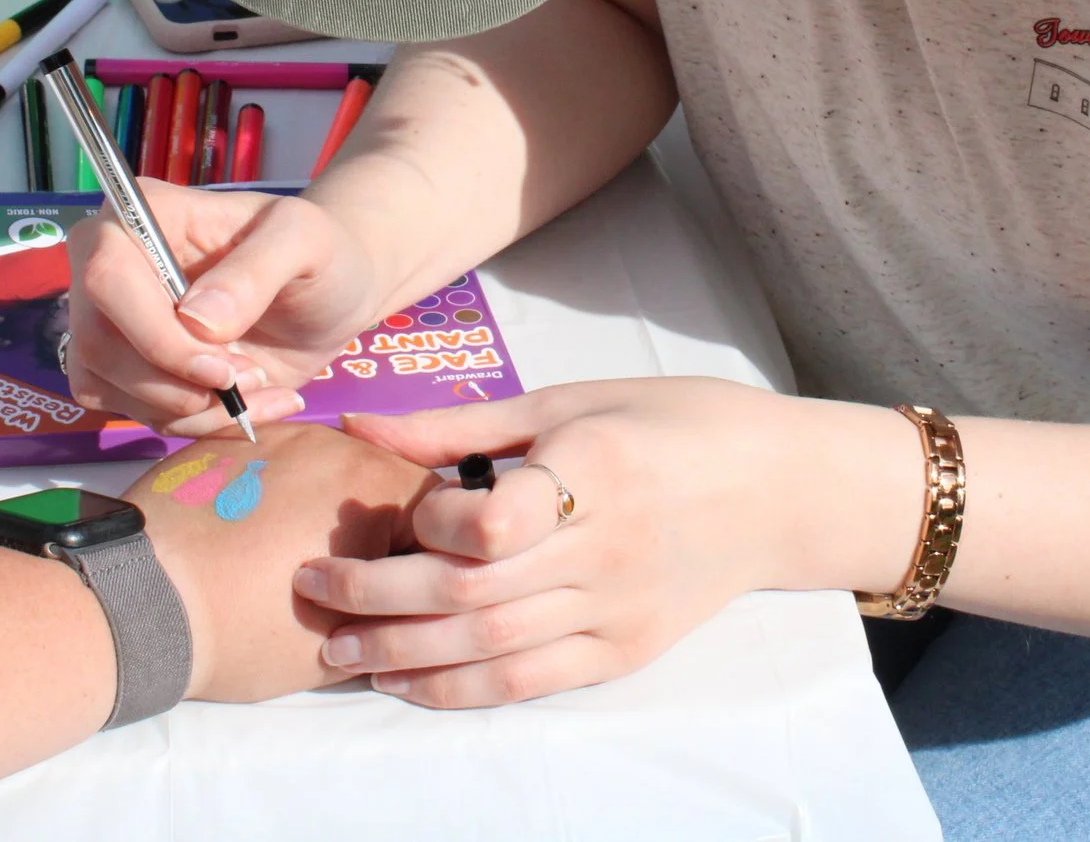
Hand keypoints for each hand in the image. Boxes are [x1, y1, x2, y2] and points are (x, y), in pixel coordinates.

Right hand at [66, 186, 386, 434]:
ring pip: (109, 388)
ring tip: (261, 386)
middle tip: (252, 378)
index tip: (221, 365)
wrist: (330, 296)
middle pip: (97, 343)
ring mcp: (114, 322)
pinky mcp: (129, 370)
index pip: (106, 278)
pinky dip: (199, 424)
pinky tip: (252, 405)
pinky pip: (137, 413)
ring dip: (192, 409)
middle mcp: (111, 265)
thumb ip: (256, 269)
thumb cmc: (318, 253)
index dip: (155, 334)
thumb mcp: (306, 242)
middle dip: (177, 382)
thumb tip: (196, 320)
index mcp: (145, 215)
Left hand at [123, 421, 435, 702]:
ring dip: (327, 511)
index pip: (440, 509)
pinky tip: (249, 541)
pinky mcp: (225, 443)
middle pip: (383, 483)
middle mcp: (332, 440)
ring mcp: (274, 435)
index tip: (409, 593)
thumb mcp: (341, 644)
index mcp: (372, 482)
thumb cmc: (246, 629)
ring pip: (328, 471)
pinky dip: (276, 499)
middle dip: (379, 531)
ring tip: (289, 563)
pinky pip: (275, 466)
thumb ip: (392, 615)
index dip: (433, 555)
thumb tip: (408, 608)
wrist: (136, 603)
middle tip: (351, 585)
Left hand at [294, 379, 917, 706]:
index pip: (493, 521)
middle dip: (378, 595)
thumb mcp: (572, 399)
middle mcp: (608, 547)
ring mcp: (618, 609)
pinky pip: (529, 682)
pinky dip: (459, 689)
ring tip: (338, 647)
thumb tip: (361, 423)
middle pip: (473, 591)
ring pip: (491, 647)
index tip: (394, 508)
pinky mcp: (625, 651)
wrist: (779, 488)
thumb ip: (463, 424)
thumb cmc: (671, 423)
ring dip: (403, 653)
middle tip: (311, 587)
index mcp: (597, 467)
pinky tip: (404, 681)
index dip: (429, 523)